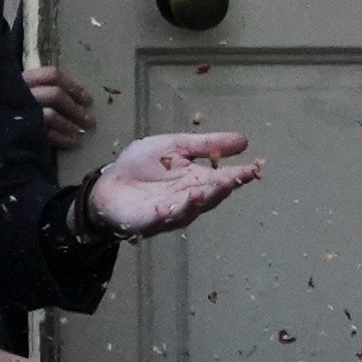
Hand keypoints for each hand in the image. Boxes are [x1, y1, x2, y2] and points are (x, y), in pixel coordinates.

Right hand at [25, 60, 99, 140]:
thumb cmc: (4, 113)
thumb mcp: (20, 95)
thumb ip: (41, 91)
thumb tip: (78, 99)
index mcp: (21, 80)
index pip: (52, 74)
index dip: (73, 86)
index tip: (88, 99)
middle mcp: (19, 93)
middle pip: (55, 95)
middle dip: (76, 108)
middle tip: (90, 121)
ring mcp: (18, 112)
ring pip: (51, 114)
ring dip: (72, 125)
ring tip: (81, 133)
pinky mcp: (20, 131)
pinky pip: (47, 134)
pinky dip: (64, 139)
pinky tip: (73, 144)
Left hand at [85, 127, 260, 238]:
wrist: (109, 185)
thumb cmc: (141, 166)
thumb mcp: (174, 146)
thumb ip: (205, 144)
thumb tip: (243, 140)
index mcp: (198, 180)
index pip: (223, 178)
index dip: (238, 175)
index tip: (253, 169)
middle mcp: (190, 199)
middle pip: (210, 195)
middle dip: (222, 188)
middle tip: (234, 180)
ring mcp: (172, 212)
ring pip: (191, 208)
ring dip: (200, 200)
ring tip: (208, 189)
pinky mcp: (150, 221)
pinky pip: (163, 218)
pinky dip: (170, 212)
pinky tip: (175, 204)